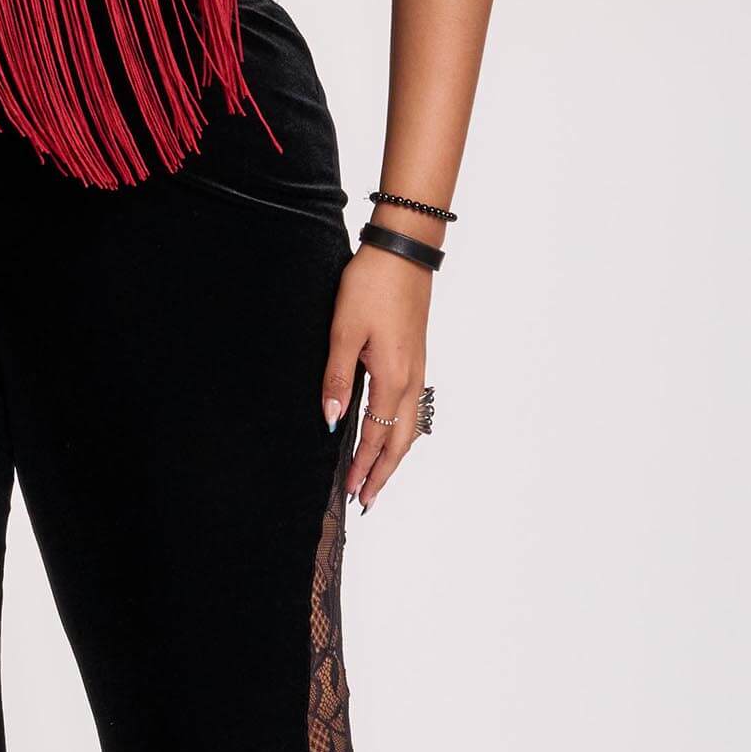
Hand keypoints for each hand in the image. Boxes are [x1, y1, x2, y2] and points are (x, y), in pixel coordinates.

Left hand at [322, 245, 430, 513]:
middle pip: (400, 441)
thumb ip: (337, 379)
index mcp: (391, 377)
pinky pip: (412, 407)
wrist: (403, 251)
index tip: (351, 492)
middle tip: (367, 500)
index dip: (363, 466)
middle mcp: (410, 379)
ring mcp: (417, 369)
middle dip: (383, 473)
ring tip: (378, 477)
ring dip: (394, 456)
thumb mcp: (343, 331)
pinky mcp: (416, 357)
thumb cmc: (371, 286)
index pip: (376, 436)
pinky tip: (392, 434)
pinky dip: (401, 432)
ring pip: (409, 426)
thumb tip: (333, 422)